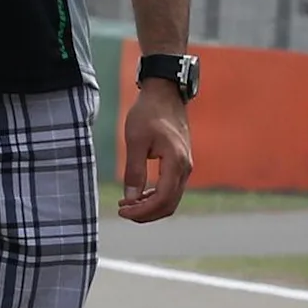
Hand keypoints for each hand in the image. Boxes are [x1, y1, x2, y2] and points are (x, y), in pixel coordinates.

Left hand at [117, 81, 192, 221]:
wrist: (165, 94)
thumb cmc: (148, 113)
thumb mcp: (135, 141)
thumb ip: (134, 171)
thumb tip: (130, 199)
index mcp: (175, 162)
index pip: (162, 198)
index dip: (142, 210)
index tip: (122, 211)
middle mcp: (185, 168)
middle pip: (169, 204)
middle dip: (145, 213)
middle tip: (123, 211)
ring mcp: (185, 166)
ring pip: (171, 199)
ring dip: (150, 206)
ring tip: (127, 204)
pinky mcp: (181, 164)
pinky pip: (171, 189)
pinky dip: (156, 197)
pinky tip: (139, 195)